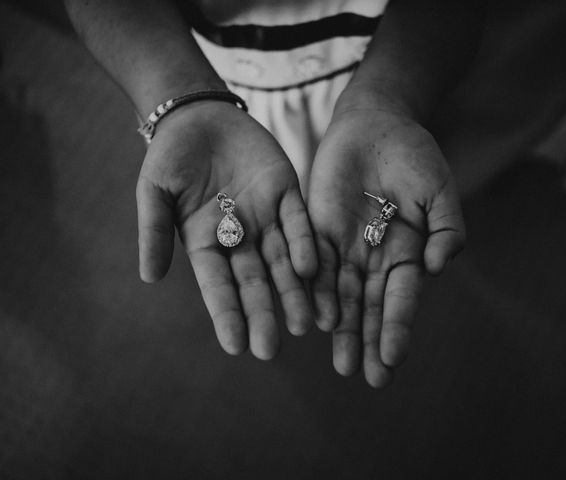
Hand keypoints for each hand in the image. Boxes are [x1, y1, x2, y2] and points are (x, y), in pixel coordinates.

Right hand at [136, 101, 316, 358]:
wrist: (200, 115)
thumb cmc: (169, 156)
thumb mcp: (153, 192)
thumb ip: (154, 232)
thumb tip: (149, 277)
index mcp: (205, 244)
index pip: (217, 286)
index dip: (226, 315)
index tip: (236, 346)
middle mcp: (240, 238)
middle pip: (255, 282)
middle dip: (264, 313)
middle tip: (272, 348)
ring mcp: (266, 218)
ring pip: (283, 261)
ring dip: (293, 291)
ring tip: (306, 323)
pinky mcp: (287, 194)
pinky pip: (298, 222)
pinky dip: (305, 244)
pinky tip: (310, 268)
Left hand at [308, 107, 464, 386]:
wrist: (375, 124)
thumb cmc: (415, 155)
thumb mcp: (439, 190)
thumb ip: (446, 228)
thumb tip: (437, 268)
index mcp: (409, 252)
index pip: (401, 297)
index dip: (397, 326)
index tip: (392, 358)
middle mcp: (376, 257)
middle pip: (370, 306)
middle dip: (369, 341)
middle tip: (366, 376)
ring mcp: (346, 246)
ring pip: (341, 295)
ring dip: (341, 329)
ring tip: (341, 362)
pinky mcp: (318, 231)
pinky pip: (314, 266)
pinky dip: (315, 292)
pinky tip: (315, 318)